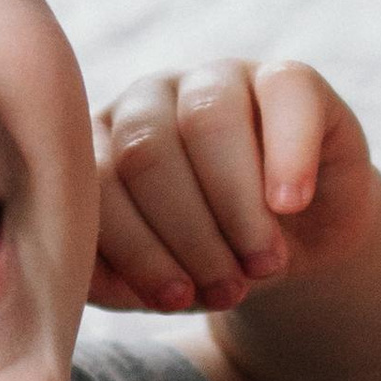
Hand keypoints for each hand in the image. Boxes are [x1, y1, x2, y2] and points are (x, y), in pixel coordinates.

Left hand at [92, 60, 378, 315]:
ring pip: (205, 120)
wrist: (301, 252)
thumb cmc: (213, 266)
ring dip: (234, 204)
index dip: (133, 247)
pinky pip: (284, 95)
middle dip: (186, 234)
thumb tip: (79, 278)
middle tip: (225, 290)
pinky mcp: (287, 80)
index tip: (173, 300)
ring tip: (263, 264)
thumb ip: (109, 278)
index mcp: (98, 144)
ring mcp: (215, 80)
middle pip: (145, 151)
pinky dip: (287, 155)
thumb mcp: (159, 280)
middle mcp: (146, 101)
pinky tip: (290, 205)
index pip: (94, 184)